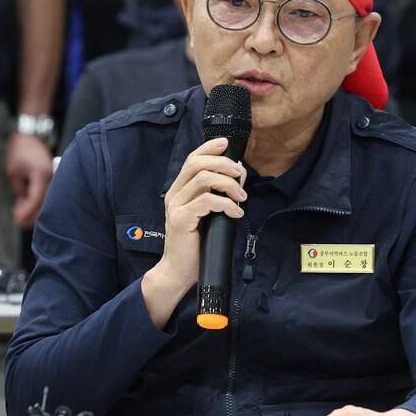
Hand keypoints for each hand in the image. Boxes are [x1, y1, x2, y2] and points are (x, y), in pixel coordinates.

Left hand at [5, 132, 53, 228]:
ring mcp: (53, 176)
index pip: (36, 199)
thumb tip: (23, 202)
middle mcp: (51, 177)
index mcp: (41, 175)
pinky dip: (38, 200)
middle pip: (44, 203)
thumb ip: (19, 188)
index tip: (17, 219)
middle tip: (19, 222)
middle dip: (31, 214)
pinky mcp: (52, 176)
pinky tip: (27, 203)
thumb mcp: (13, 171)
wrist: (30, 136)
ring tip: (20, 215)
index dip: (26, 211)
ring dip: (34, 208)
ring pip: (46, 199)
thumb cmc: (20, 151)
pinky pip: (47, 192)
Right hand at [139, 137, 245, 327]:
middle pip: (197, 164)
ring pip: (203, 179)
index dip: (209, 147)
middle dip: (223, 164)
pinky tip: (236, 213)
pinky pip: (206, 201)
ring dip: (228, 185)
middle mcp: (174, 195)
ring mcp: (175, 207)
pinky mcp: (181, 220)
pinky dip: (226, 204)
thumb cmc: (196, 244)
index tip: (226, 143)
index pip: (192, 159)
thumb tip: (239, 174)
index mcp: (179, 190)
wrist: (179, 271)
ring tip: (241, 197)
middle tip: (241, 175)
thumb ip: (219, 194)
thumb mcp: (209, 214)